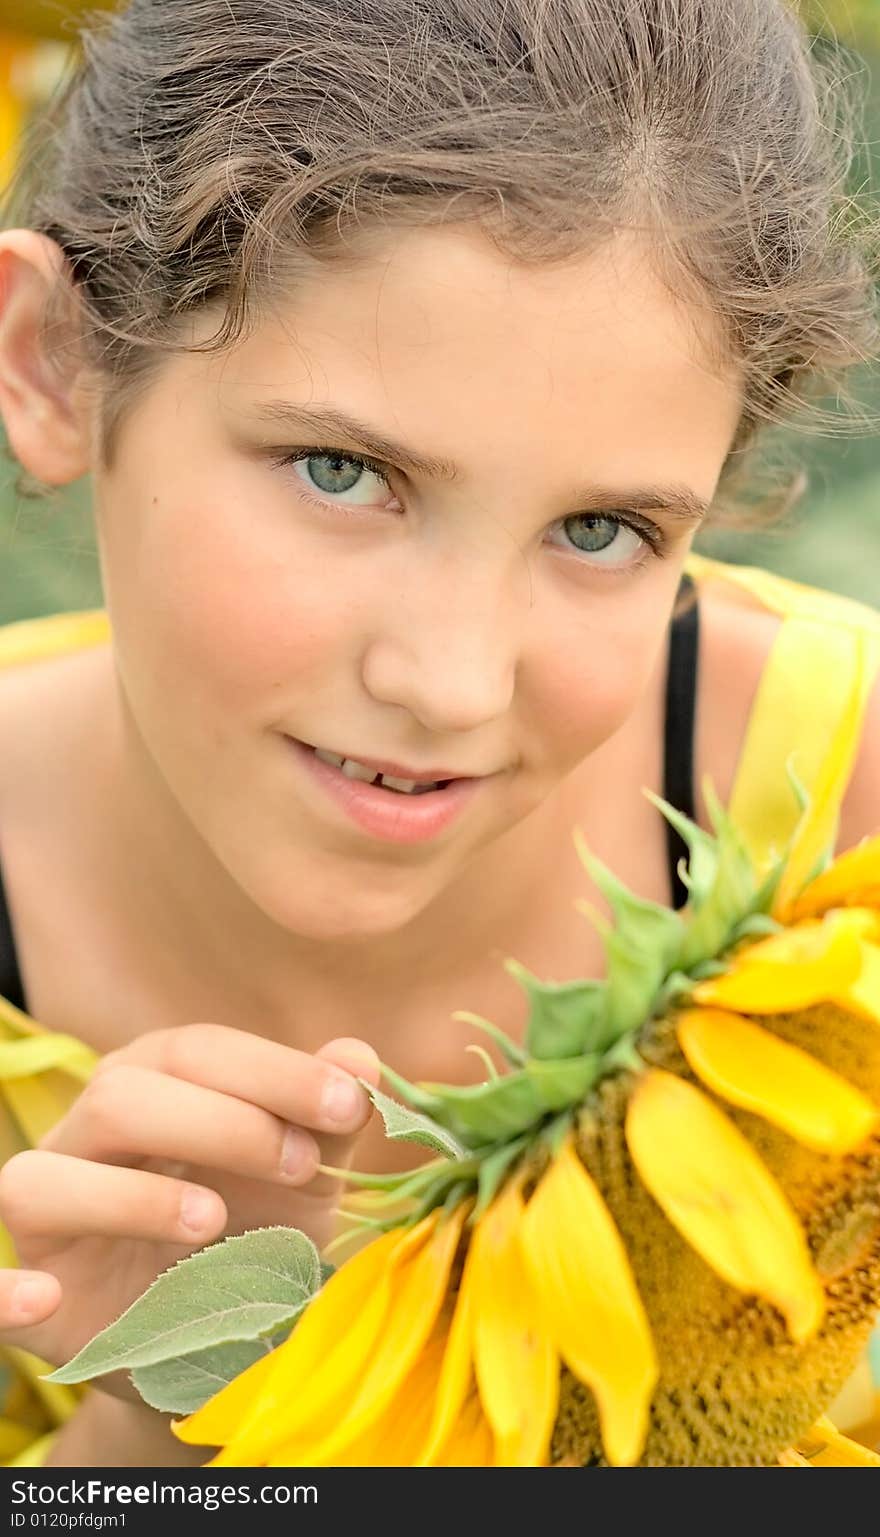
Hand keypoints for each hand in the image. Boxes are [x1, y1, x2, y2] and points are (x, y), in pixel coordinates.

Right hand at [0, 1025, 380, 1384]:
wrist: (221, 1340)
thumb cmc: (258, 1230)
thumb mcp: (304, 1179)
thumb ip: (329, 1117)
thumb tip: (360, 1057)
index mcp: (154, 1082)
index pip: (196, 1049)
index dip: (271, 1070)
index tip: (345, 1105)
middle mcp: (89, 1133)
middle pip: (123, 1094)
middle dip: (222, 1121)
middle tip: (302, 1166)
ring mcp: (50, 1213)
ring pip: (46, 1175)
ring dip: (132, 1196)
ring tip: (212, 1220)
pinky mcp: (33, 1291)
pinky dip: (6, 1291)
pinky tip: (46, 1297)